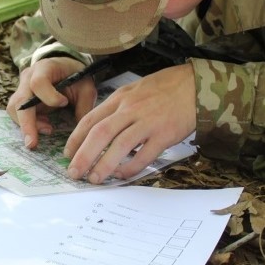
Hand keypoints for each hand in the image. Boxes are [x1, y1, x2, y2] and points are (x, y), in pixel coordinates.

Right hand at [6, 57, 96, 149]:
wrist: (65, 68)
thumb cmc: (76, 76)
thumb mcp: (86, 87)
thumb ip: (84, 106)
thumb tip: (80, 132)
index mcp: (45, 68)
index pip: (38, 82)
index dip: (49, 96)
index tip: (64, 103)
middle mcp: (28, 77)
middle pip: (19, 101)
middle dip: (26, 124)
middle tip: (32, 143)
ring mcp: (21, 88)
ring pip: (14, 109)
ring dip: (28, 125)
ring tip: (49, 129)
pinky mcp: (21, 100)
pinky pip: (17, 115)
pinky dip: (28, 125)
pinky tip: (45, 126)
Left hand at [63, 64, 195, 183]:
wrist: (196, 85)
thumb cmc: (165, 88)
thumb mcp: (135, 90)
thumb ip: (118, 107)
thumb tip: (100, 129)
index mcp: (120, 98)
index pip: (91, 119)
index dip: (76, 138)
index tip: (68, 153)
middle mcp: (131, 109)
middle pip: (100, 133)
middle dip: (83, 155)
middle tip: (74, 172)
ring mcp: (148, 122)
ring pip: (119, 146)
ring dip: (103, 165)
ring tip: (94, 178)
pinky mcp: (164, 134)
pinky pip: (144, 156)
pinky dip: (131, 168)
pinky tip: (122, 175)